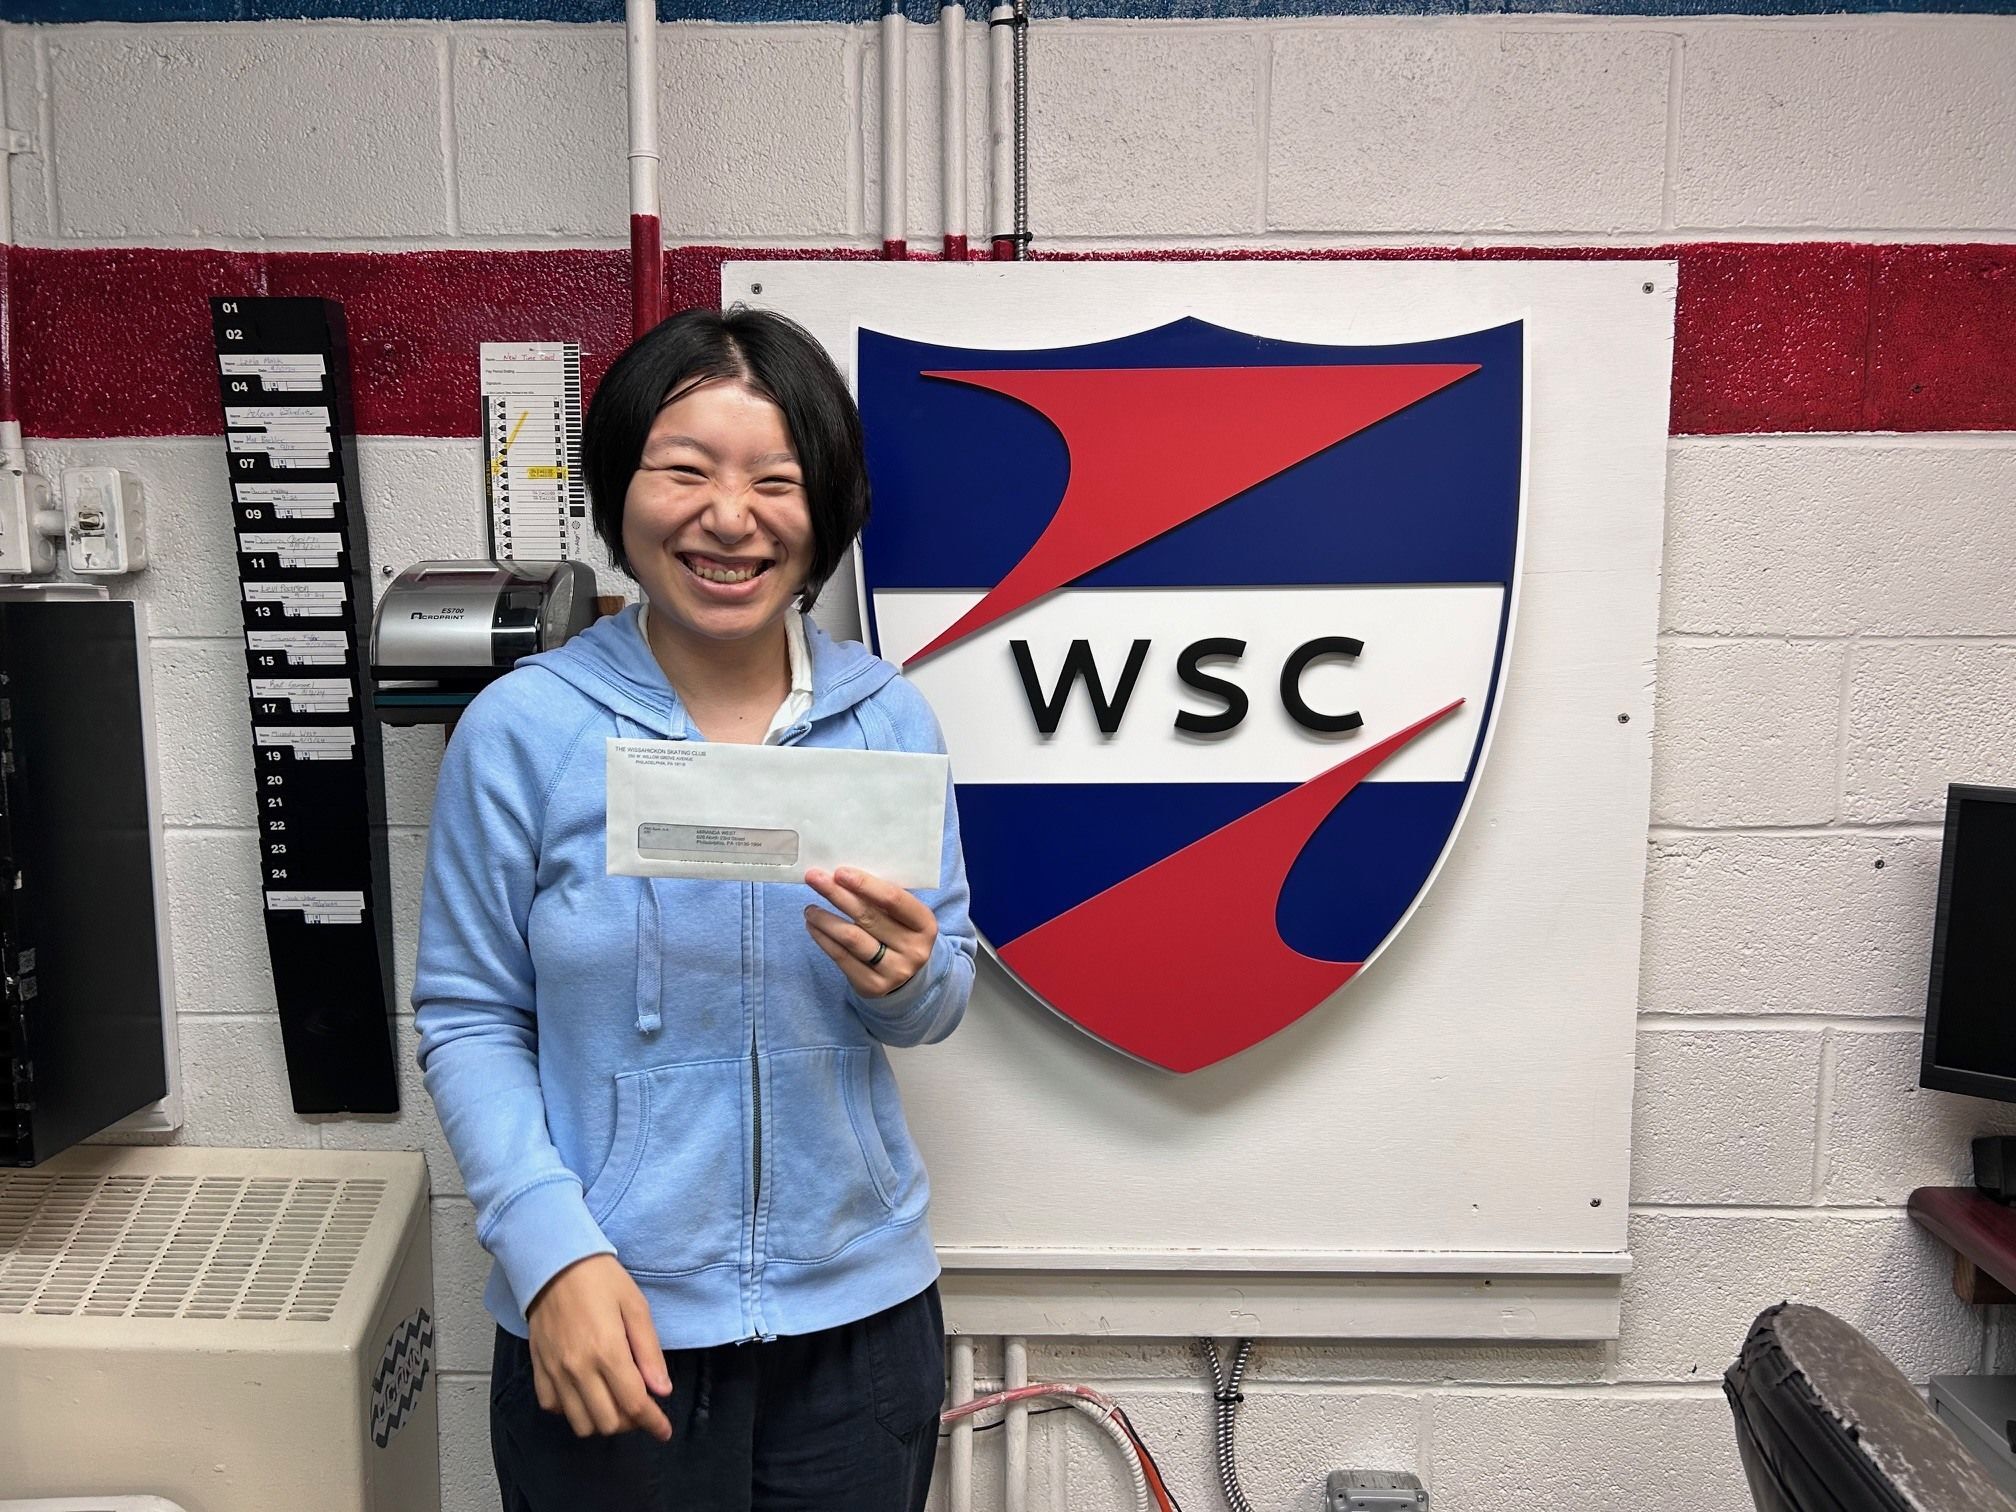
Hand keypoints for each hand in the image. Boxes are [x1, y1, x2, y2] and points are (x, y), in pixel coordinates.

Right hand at [525, 1253, 672, 1439]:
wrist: (553, 1263)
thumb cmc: (601, 1280)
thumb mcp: (636, 1306)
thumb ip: (649, 1351)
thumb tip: (662, 1391)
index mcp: (607, 1351)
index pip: (634, 1404)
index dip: (653, 1423)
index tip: (664, 1432)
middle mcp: (578, 1369)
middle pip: (608, 1422)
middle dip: (630, 1422)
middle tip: (640, 1404)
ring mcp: (554, 1372)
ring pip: (580, 1423)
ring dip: (602, 1420)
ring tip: (614, 1400)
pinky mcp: (538, 1369)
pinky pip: (554, 1408)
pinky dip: (573, 1410)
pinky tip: (586, 1392)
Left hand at [803, 866, 937, 998]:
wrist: (907, 975)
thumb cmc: (899, 932)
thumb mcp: (903, 915)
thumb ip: (882, 898)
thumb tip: (841, 877)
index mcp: (925, 925)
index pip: (894, 900)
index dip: (865, 884)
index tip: (839, 872)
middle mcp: (914, 950)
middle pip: (868, 917)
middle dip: (837, 894)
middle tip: (814, 878)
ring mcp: (894, 971)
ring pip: (852, 939)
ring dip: (825, 919)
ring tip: (809, 908)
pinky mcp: (872, 986)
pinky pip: (841, 958)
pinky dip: (823, 938)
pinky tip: (813, 926)